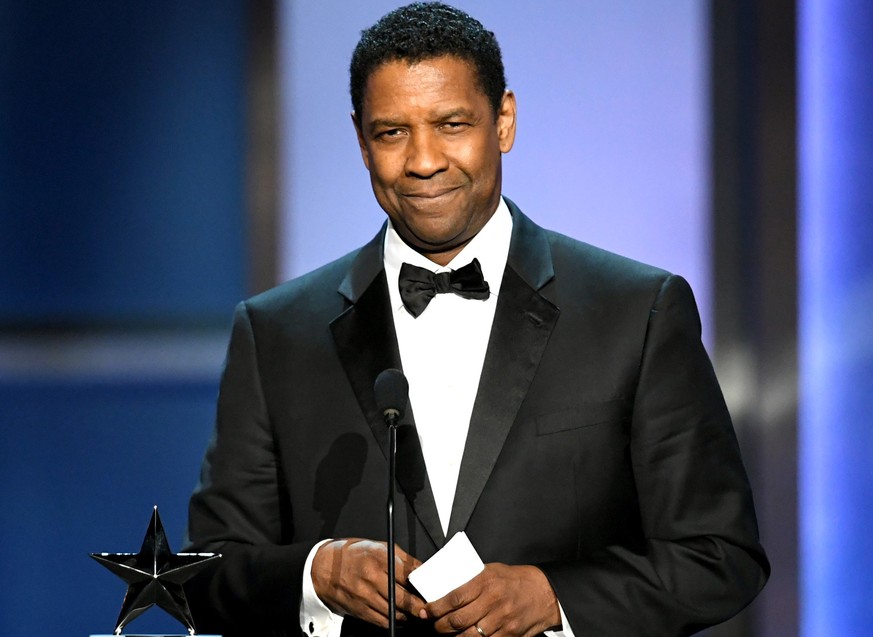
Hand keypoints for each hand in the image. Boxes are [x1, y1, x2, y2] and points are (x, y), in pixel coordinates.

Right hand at [312, 538, 425, 627]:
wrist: (324, 568)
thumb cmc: (353, 554)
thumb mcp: (380, 547)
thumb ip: (403, 558)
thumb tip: (422, 569)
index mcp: (381, 558)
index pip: (410, 576)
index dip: (423, 585)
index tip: (431, 589)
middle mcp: (373, 578)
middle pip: (405, 598)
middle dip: (420, 606)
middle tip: (428, 607)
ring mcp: (366, 596)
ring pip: (396, 613)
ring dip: (409, 615)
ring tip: (415, 612)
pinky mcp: (360, 610)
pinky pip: (383, 621)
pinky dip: (395, 621)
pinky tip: (400, 616)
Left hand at [422, 563, 560, 636]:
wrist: (544, 593)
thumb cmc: (515, 580)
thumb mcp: (492, 570)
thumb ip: (471, 579)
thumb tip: (446, 588)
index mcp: (486, 581)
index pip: (454, 597)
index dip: (436, 607)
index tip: (427, 610)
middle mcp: (493, 601)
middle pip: (458, 620)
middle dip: (440, 626)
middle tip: (434, 624)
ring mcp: (501, 620)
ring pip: (469, 635)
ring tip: (447, 633)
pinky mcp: (509, 634)